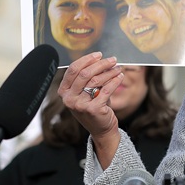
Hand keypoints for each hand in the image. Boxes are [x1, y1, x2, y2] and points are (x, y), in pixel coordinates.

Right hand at [58, 53, 123, 167]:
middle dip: (100, 64)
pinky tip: (120, 76)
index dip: (87, 59)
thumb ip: (87, 78)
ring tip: (117, 68)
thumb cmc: (93, 107)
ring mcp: (80, 105)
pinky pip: (106, 89)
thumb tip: (100, 59)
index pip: (73, 69)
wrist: (101, 129)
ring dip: (109, 72)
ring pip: (96, 80)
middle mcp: (69, 99)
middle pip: (84, 73)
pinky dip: (115, 80)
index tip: (99, 55)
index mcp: (64, 92)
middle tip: (112, 60)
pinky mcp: (93, 109)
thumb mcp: (85, 92)